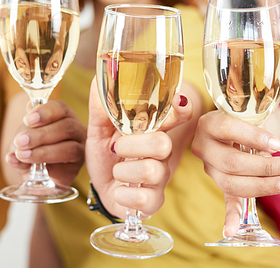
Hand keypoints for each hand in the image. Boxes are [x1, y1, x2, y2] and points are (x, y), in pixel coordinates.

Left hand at [6, 100, 85, 186]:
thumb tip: (16, 148)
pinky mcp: (76, 169)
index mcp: (65, 115)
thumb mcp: (24, 138)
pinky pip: (65, 169)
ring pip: (70, 148)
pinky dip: (46, 168)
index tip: (27, 120)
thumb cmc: (32, 147)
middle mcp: (77, 130)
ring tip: (23, 155)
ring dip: (44, 152)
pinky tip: (31, 169)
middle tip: (20, 141)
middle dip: (41, 134)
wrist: (35, 171)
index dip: (45, 112)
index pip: (61, 108)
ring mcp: (80, 150)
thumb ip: (22, 137)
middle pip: (67, 127)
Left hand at [86, 77, 192, 219]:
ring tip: (116, 170)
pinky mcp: (153, 200)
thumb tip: (98, 79)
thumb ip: (101, 108)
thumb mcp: (98, 130)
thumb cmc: (106, 155)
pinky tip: (120, 190)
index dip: (181, 109)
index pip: (176, 117)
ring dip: (124, 170)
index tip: (178, 100)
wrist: (101, 186)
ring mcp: (159, 177)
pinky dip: (125, 194)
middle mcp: (161, 153)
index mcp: (152, 131)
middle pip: (163, 143)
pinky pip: (146, 198)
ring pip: (152, 170)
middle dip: (134, 145)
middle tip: (116, 148)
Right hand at [191, 110, 279, 236]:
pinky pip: (226, 201)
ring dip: (264, 186)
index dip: (254, 138)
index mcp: (208, 124)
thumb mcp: (246, 112)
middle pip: (232, 162)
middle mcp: (203, 147)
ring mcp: (210, 168)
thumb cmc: (242, 116)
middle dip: (266, 167)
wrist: (229, 126)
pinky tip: (230, 231)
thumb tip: (275, 147)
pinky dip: (229, 217)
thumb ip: (256, 125)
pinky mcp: (221, 183)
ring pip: (232, 183)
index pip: (228, 129)